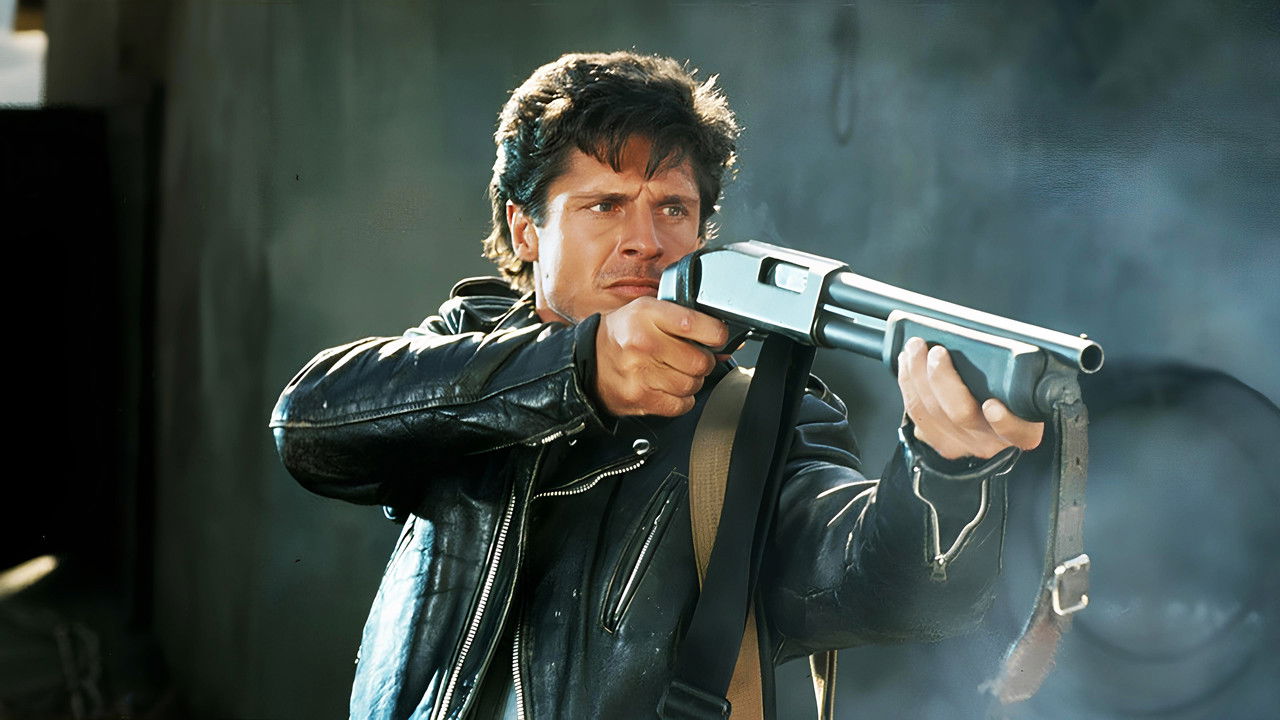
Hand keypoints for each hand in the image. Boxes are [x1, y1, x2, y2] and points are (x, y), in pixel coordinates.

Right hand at [595, 297, 728, 416]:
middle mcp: (643, 342)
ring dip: (691, 381)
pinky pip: (681, 404)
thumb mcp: (648, 312)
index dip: (716, 334)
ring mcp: (641, 373)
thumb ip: (685, 322)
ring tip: (676, 371)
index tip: (716, 337)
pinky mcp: (640, 398)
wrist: (588, 361)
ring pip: (692, 384)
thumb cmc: (623, 334)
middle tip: (691, 357)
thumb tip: (722, 346)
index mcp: (646, 314)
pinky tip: (669, 387)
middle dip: (703, 361)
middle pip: (700, 361)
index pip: (697, 325)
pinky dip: (681, 399)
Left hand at [896, 336, 1043, 459]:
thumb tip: (990, 339)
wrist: (997, 426)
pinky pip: (915, 414)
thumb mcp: (1025, 388)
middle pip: (961, 415)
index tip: (992, 405)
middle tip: (937, 352)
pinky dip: (908, 384)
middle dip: (942, 379)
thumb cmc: (1013, 397)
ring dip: (917, 375)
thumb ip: (1014, 374)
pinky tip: (907, 364)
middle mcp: (990, 442)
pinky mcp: (938, 441)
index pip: (1017, 433)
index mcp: (1022, 432)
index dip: (1003, 422)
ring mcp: (961, 445)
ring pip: (930, 413)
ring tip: (915, 348)